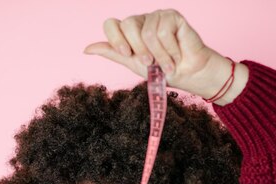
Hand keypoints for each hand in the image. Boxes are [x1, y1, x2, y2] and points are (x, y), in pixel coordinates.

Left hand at [84, 9, 247, 104]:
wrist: (188, 75)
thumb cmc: (163, 71)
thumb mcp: (133, 64)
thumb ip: (112, 54)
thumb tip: (86, 49)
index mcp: (129, 31)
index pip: (111, 24)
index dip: (116, 40)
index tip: (126, 55)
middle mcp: (141, 20)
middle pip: (127, 25)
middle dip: (140, 50)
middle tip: (151, 63)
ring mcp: (156, 16)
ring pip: (147, 32)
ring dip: (159, 55)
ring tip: (167, 64)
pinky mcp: (172, 16)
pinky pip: (163, 31)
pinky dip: (170, 49)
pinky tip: (177, 54)